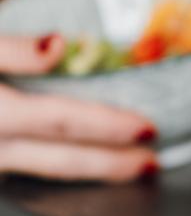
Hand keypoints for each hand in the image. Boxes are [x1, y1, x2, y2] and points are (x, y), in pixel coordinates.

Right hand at [0, 35, 158, 181]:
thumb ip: (14, 49)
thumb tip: (59, 44)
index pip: (62, 121)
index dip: (107, 126)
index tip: (146, 128)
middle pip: (62, 158)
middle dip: (111, 162)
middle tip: (151, 162)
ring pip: (48, 171)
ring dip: (91, 171)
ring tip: (127, 167)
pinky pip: (31, 170)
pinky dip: (65, 166)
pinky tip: (85, 160)